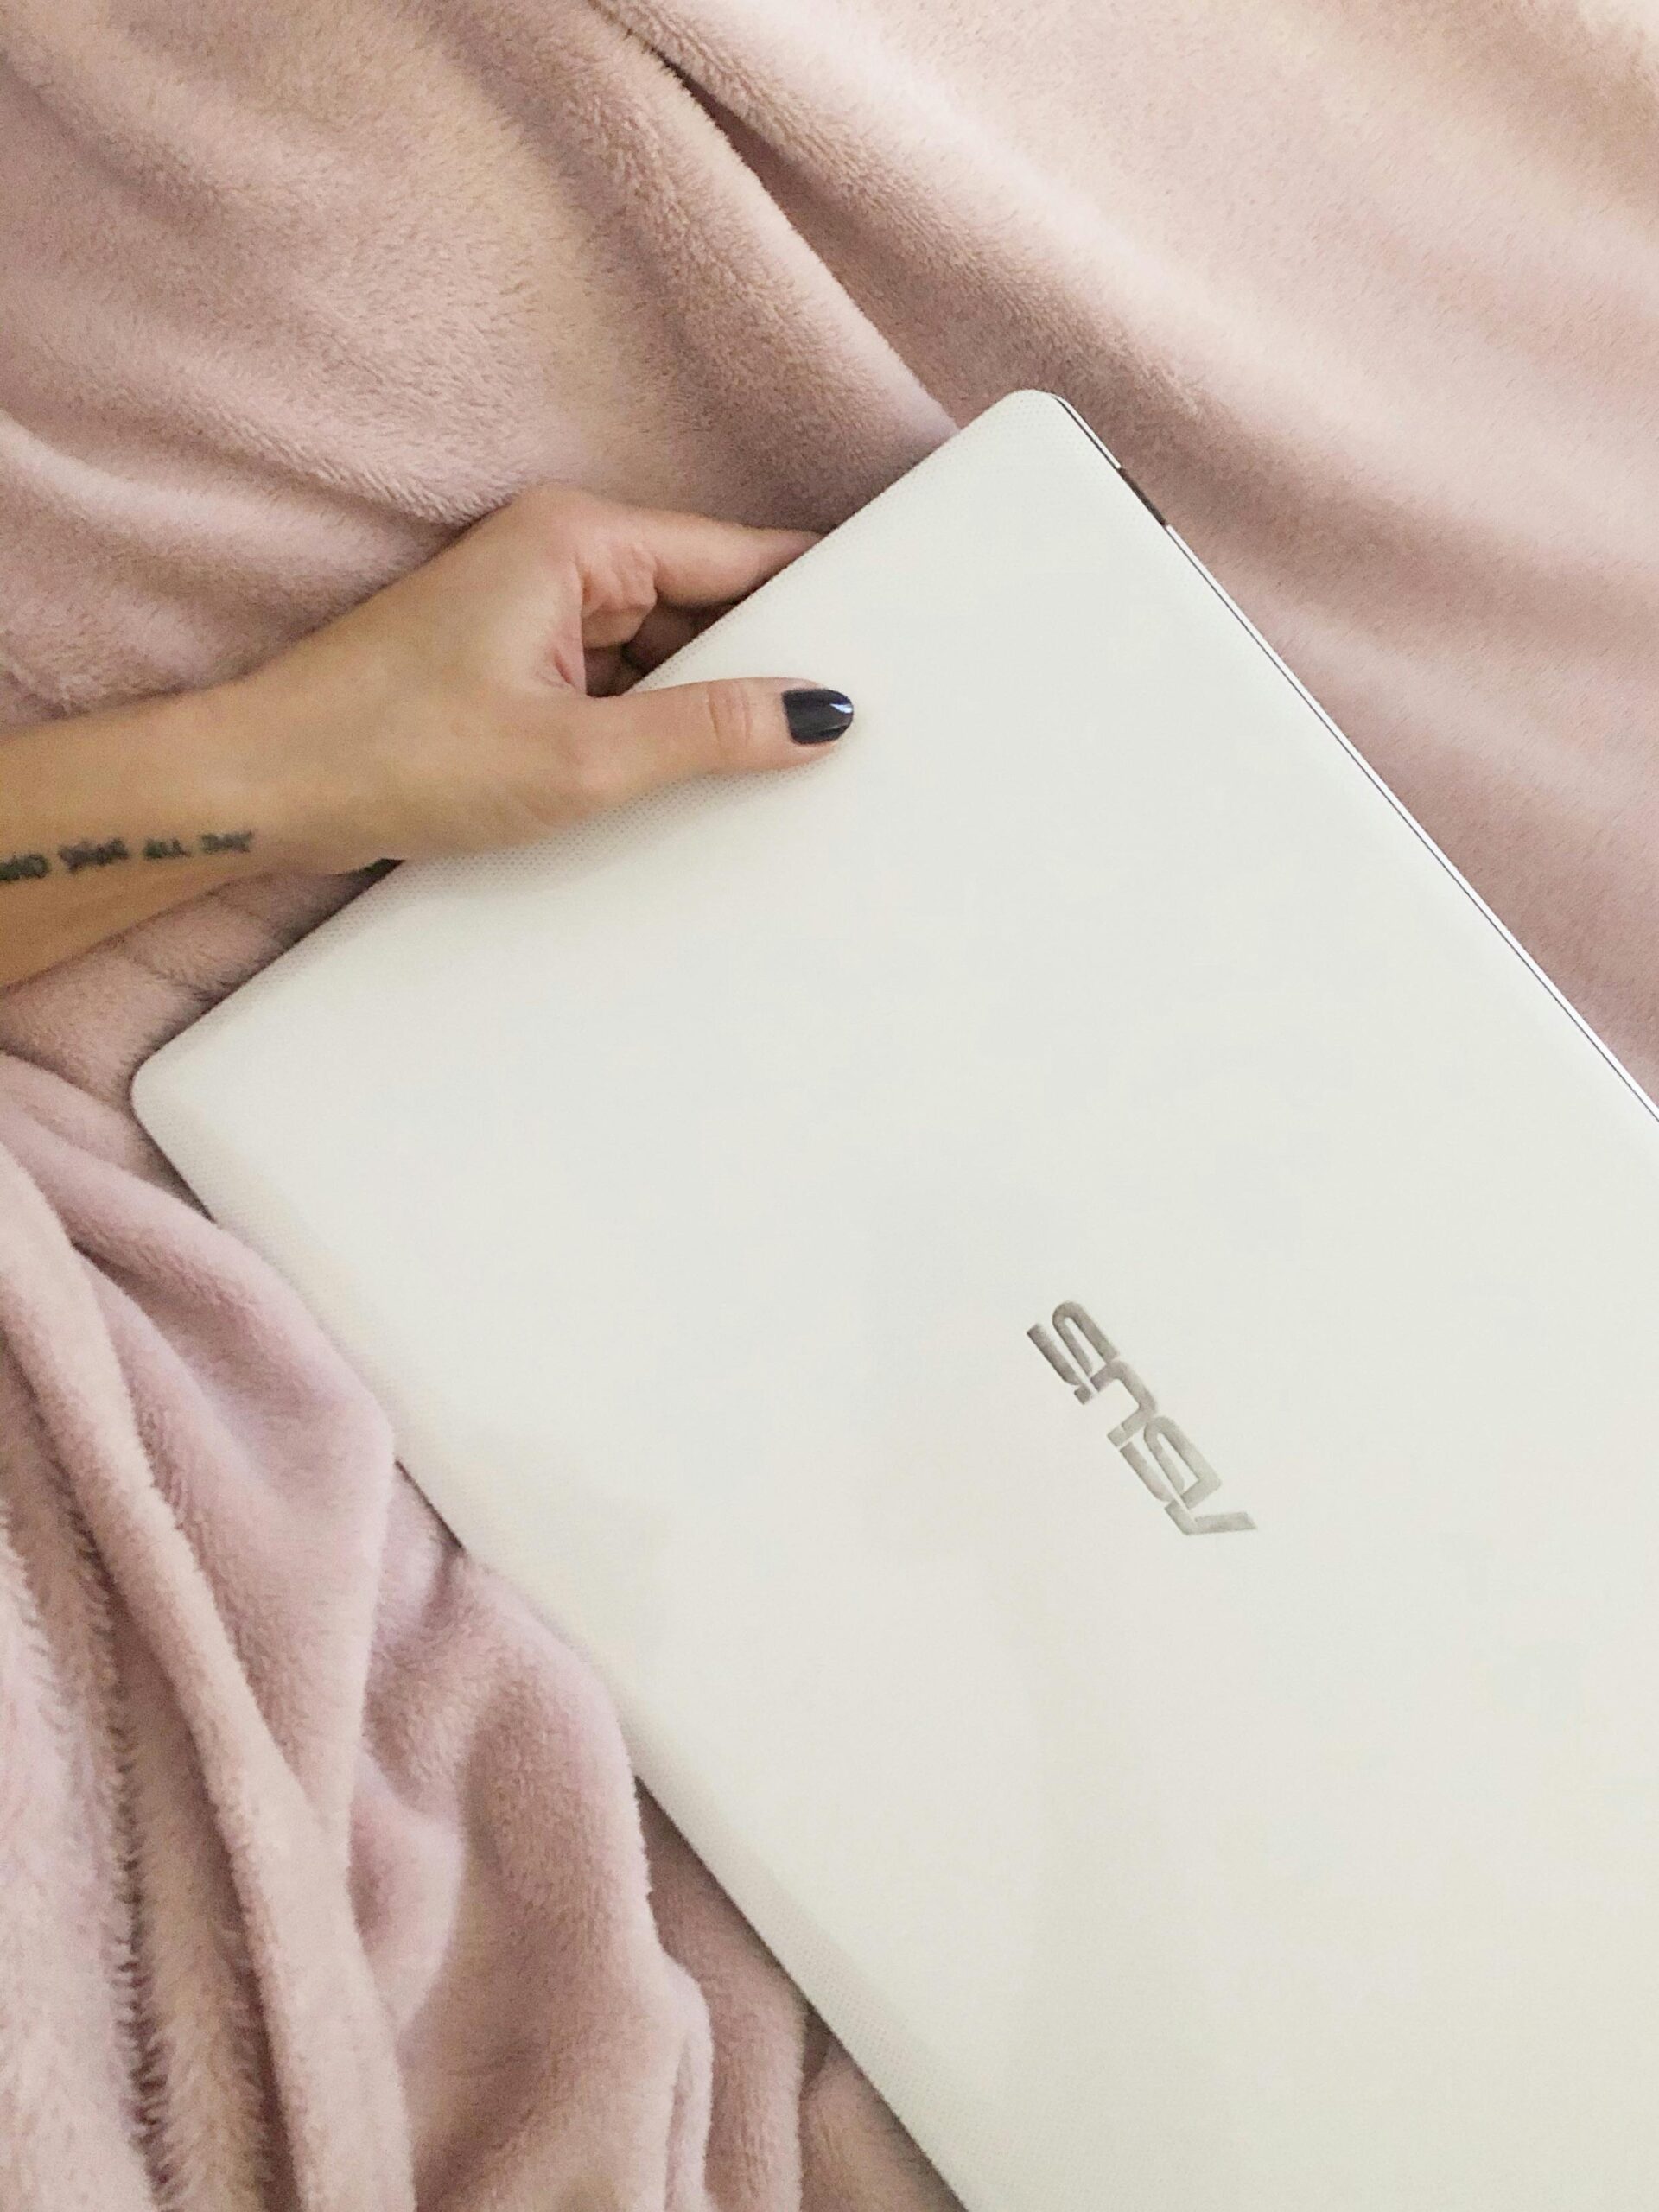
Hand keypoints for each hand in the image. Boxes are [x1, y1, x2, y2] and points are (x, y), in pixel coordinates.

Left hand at [227, 484, 853, 872]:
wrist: (262, 789)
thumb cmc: (391, 752)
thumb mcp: (582, 757)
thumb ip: (711, 731)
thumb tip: (816, 713)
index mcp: (578, 539)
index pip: (740, 555)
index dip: (817, 600)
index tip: (886, 639)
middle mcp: (557, 556)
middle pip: (705, 604)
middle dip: (758, 666)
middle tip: (823, 733)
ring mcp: (531, 611)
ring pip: (660, 652)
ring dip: (696, 706)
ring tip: (746, 766)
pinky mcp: (510, 663)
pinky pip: (613, 684)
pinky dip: (645, 727)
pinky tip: (671, 779)